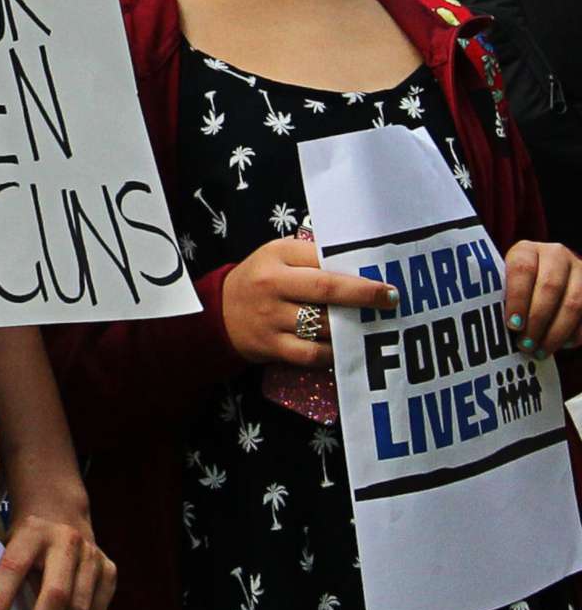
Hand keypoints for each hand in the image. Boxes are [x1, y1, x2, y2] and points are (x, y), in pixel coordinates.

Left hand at [0, 483, 112, 609]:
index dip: (0, 601)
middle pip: (56, 595)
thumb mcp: (5, 544)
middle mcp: (67, 541)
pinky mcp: (110, 573)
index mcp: (32, 530)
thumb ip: (0, 577)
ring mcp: (93, 557)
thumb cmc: (22, 542)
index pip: (13, 569)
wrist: (60, 514)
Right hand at [221, 237, 395, 366]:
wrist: (217, 313)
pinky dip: (334, 354)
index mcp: (276, 256)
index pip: (322, 258)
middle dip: (364, 296)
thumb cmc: (260, 281)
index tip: (386, 277)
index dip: (356, 268)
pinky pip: (311, 354)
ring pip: (323, 324)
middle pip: (326, 290)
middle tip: (391, 300)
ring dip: (353, 327)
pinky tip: (349, 351)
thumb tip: (362, 264)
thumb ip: (311, 257)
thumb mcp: (277, 257)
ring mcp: (270, 316)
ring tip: (375, 327)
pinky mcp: (271, 345)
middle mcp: (272, 284)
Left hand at [504, 242, 581, 357]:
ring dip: (556, 332)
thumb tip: (490, 324)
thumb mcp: (505, 283)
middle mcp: (556, 255)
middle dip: (537, 320)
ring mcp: (579, 271)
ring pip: (574, 304)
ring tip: (540, 351)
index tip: (512, 325)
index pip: (522, 270)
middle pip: (550, 287)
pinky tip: (560, 346)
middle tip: (525, 344)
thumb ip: (501, 297)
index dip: (518, 299)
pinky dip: (574, 334)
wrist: (544, 278)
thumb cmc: (515, 287)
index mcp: (527, 250)